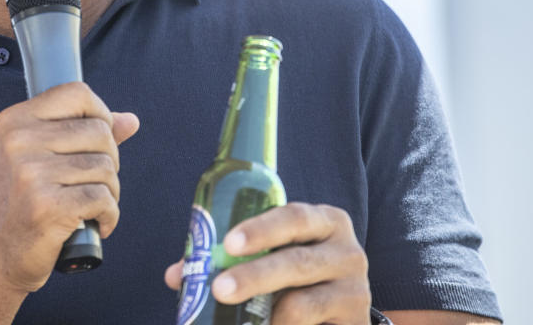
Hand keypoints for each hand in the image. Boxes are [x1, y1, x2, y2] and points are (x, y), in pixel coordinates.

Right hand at [0, 82, 138, 294]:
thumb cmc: (18, 206)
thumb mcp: (38, 158)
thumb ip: (83, 133)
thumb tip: (131, 120)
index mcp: (14, 121)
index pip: (77, 93)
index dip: (100, 114)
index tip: (98, 141)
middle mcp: (19, 142)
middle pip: (99, 131)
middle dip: (109, 160)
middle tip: (92, 183)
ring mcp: (30, 174)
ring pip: (105, 167)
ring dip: (110, 191)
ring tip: (90, 206)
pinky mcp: (47, 206)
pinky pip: (103, 199)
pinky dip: (109, 215)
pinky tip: (96, 224)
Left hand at [165, 203, 370, 324]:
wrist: (342, 311)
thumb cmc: (297, 273)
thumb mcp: (274, 256)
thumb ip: (230, 259)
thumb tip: (177, 275)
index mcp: (324, 221)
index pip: (294, 217)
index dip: (261, 229)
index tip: (228, 244)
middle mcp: (347, 251)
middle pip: (297, 262)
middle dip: (254, 276)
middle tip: (218, 288)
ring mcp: (355, 291)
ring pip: (303, 304)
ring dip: (264, 314)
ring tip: (233, 319)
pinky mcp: (354, 323)